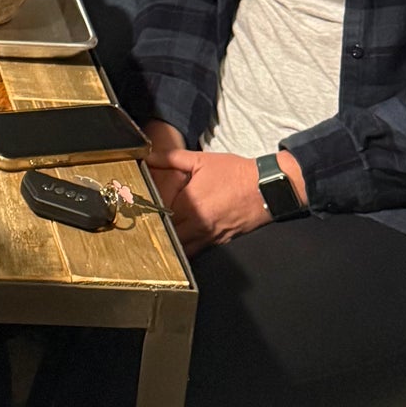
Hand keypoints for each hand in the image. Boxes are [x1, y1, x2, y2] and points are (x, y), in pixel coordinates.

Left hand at [153, 148, 270, 251]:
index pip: (159, 216)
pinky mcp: (220, 242)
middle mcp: (197, 226)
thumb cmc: (234, 173)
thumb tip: (148, 156)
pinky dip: (187, 248)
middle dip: (155, 232)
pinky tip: (180, 242)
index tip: (139, 210)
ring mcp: (209, 237)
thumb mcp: (201, 160)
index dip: (148, 214)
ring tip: (159, 236)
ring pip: (182, 250)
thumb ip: (172, 158)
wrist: (266, 188)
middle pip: (167, 237)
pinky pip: (198, 250)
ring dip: (170, 244)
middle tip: (144, 226)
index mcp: (189, 206)